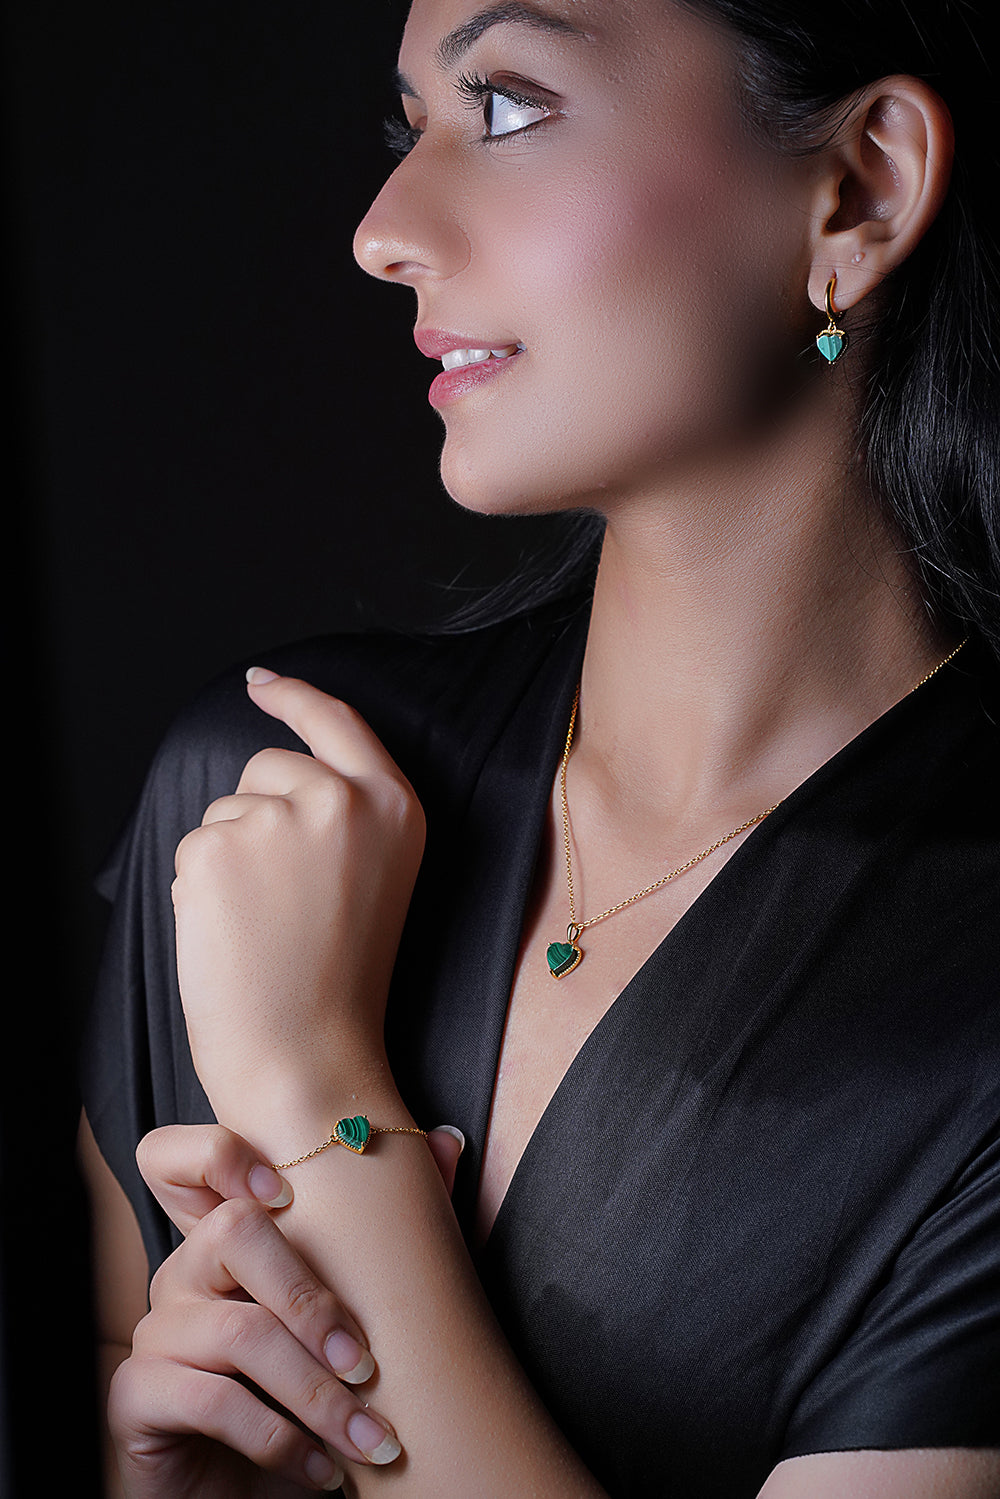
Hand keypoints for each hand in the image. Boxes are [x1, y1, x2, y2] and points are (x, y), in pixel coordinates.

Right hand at [108, 1124, 464, 1497]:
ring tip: (368, 1441)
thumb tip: (450, 1141)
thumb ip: (394, 1230)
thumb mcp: (349, 1321)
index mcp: (225, 1241)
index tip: (291, 1196)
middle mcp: (182, 1272)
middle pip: (231, 1232)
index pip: (180, 1157)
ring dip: (317, 1392)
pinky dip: (281, 1440)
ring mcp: (155, 1331)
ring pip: (240, 1332)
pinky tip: (322, 1470)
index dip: (222, 1155)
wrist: (254, 1496)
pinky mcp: (137, 1396)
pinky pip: (212, 1401)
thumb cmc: (308, 1397)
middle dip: (313, 1299)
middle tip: (366, 1364)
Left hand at [172, 670, 425, 1143]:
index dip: (295, 695)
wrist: (309, 1057)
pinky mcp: (217, 851)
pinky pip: (191, 852)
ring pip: (223, 814)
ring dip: (229, 860)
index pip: (336, 721)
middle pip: (266, 766)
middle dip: (257, 814)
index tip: (263, 683)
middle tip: (284, 899)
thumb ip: (346, 816)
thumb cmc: (341, 983)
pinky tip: (231, 936)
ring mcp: (276, 820)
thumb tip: (273, 775)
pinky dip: (198, 892)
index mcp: (393, 806)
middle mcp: (340, 800)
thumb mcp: (378, 878)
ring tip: (264, 927)